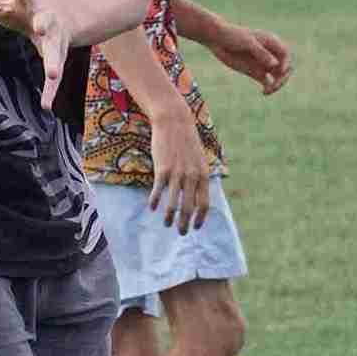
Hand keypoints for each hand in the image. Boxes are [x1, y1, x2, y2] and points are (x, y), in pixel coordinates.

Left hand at [0, 0, 68, 109]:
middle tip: (41, 28)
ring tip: (51, 73)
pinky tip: (46, 105)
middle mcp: (45, 20)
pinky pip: (56, 76)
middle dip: (44, 23)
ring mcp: (54, 40)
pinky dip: (50, 91)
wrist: (64, 12)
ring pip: (55, 51)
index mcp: (28, 5)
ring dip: (53, 61)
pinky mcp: (58, 57)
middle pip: (45, 21)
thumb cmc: (21, 8)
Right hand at [148, 105, 209, 232]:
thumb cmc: (186, 142)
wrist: (174, 122)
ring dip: (170, 217)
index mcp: (203, 175)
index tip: (196, 227)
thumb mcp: (199, 160)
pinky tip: (151, 208)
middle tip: (181, 233)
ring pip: (174, 203)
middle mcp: (192, 176)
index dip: (200, 218)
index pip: (204, 203)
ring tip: (167, 225)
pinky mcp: (162, 169)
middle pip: (189, 207)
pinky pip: (158, 190)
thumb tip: (197, 195)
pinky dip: (155, 201)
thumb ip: (199, 177)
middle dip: (185, 223)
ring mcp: (177, 173)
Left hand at [208, 24, 292, 95]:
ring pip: (278, 77)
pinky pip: (267, 82)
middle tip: (274, 85)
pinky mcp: (256, 72)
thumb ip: (261, 53)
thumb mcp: (247, 42)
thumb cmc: (233, 36)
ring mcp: (264, 64)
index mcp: (272, 43)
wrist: (218, 40)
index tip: (279, 71)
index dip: (286, 64)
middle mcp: (270, 54)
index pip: (286, 55)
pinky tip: (264, 92)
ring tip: (268, 91)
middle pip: (285, 67)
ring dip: (277, 84)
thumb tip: (275, 64)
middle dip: (283, 77)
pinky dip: (269, 88)